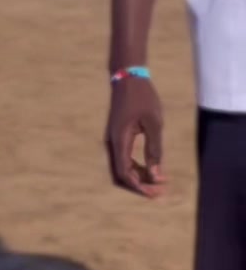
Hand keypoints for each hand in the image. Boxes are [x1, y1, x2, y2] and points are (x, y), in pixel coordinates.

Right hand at [105, 74, 165, 196]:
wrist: (127, 77)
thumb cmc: (142, 97)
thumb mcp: (153, 123)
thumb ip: (155, 149)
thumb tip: (156, 175)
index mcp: (119, 140)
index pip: (124, 173)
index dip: (139, 187)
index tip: (155, 192)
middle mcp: (112, 143)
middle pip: (119, 175)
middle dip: (137, 186)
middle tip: (157, 192)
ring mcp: (112, 139)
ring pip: (119, 168)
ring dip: (136, 178)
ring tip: (156, 182)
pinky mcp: (117, 136)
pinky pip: (122, 159)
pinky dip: (134, 168)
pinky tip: (149, 168)